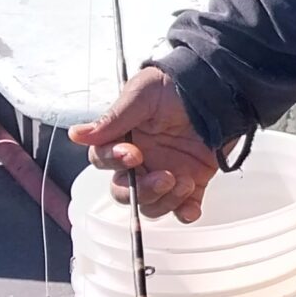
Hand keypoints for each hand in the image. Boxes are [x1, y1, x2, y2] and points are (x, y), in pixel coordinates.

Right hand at [70, 66, 219, 221]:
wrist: (218, 84)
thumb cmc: (176, 84)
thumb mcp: (143, 94)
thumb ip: (114, 118)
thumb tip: (77, 134)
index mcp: (123, 140)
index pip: (103, 161)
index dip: (112, 162)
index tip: (132, 153)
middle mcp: (141, 162)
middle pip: (125, 192)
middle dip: (141, 191)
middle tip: (164, 177)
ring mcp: (165, 174)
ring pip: (152, 205)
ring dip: (165, 200)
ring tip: (185, 181)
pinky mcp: (192, 183)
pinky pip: (184, 208)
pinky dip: (186, 212)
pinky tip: (192, 207)